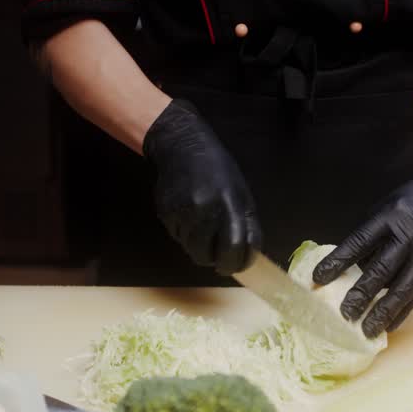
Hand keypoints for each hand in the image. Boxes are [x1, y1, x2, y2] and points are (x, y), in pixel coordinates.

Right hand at [143, 99, 262, 273]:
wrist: (181, 147)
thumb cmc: (218, 169)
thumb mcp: (240, 191)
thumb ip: (244, 222)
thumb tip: (246, 254)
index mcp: (229, 202)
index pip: (235, 246)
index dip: (237, 262)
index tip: (238, 265)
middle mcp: (205, 209)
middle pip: (208, 255)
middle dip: (217, 262)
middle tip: (221, 258)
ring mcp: (182, 213)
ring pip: (192, 250)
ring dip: (201, 248)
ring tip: (205, 231)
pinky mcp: (166, 214)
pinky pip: (178, 238)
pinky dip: (187, 236)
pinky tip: (190, 218)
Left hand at [313, 148, 412, 337]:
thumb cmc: (412, 201)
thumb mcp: (386, 207)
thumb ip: (369, 234)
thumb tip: (347, 265)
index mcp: (390, 217)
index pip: (359, 242)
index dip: (338, 262)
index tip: (318, 279)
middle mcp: (409, 236)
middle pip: (381, 269)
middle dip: (361, 293)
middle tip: (345, 313)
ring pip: (402, 288)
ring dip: (383, 311)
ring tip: (366, 329)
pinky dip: (403, 311)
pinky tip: (389, 325)